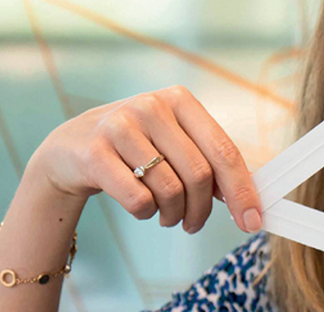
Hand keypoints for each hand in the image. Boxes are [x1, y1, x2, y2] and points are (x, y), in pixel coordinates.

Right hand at [26, 85, 261, 233]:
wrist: (70, 148)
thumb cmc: (135, 148)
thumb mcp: (173, 142)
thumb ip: (209, 162)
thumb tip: (249, 200)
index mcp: (180, 100)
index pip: (224, 150)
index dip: (242, 190)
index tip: (253, 221)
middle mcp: (152, 105)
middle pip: (199, 174)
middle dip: (202, 210)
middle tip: (193, 224)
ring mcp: (121, 125)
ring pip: (170, 190)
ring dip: (174, 215)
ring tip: (167, 216)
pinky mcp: (94, 151)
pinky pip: (138, 199)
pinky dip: (145, 214)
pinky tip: (141, 208)